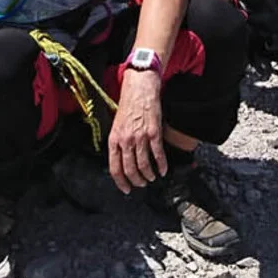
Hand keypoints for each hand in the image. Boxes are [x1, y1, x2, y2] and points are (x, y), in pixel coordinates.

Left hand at [108, 70, 165, 193]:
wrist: (139, 89)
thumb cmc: (128, 105)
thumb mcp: (116, 125)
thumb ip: (118, 143)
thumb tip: (121, 161)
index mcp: (114, 139)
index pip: (115, 168)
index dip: (121, 182)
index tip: (126, 189)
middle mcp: (126, 140)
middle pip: (130, 170)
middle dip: (137, 181)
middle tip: (141, 184)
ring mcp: (140, 137)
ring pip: (144, 165)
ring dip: (149, 175)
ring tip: (152, 177)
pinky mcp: (154, 133)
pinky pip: (158, 155)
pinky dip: (162, 165)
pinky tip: (163, 170)